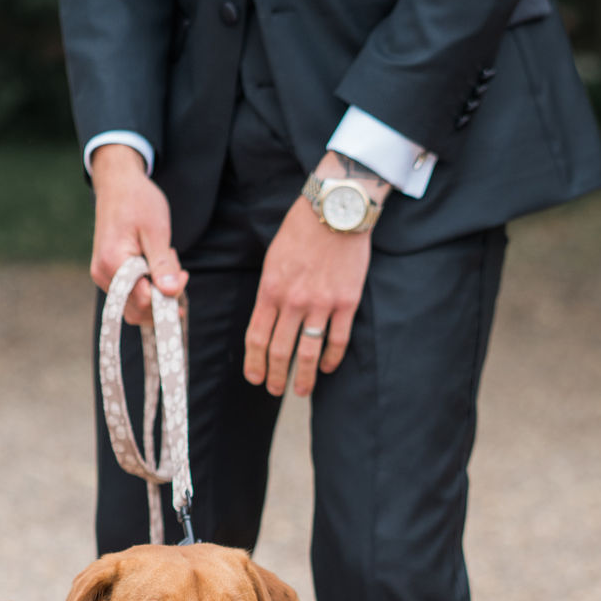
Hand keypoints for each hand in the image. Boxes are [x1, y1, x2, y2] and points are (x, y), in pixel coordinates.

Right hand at [90, 145, 187, 325]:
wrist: (118, 184)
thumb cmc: (137, 201)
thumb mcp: (157, 231)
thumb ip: (162, 264)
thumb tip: (171, 293)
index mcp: (113, 263)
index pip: (143, 300)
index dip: (167, 296)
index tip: (183, 275)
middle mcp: (103, 275)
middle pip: (137, 309)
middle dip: (163, 298)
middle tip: (178, 271)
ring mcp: (103, 276)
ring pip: (135, 304)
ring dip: (157, 291)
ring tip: (166, 261)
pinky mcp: (108, 275)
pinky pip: (131, 293)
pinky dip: (148, 286)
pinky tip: (156, 263)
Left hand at [243, 151, 389, 396]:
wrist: (337, 209)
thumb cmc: (301, 230)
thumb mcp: (273, 258)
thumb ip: (269, 291)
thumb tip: (267, 319)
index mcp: (270, 290)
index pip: (256, 338)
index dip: (254, 363)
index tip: (254, 378)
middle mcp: (293, 301)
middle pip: (279, 351)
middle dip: (274, 377)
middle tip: (275, 391)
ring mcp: (321, 304)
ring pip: (308, 353)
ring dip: (303, 377)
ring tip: (301, 391)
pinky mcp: (346, 302)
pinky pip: (337, 341)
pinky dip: (331, 359)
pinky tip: (327, 368)